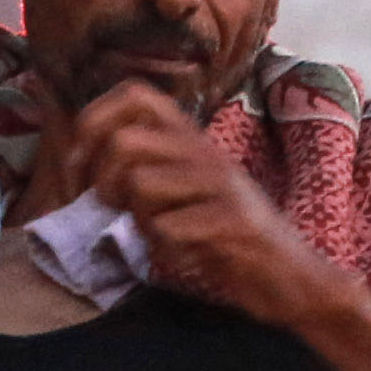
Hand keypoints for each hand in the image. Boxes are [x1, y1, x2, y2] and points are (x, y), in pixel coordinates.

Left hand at [48, 87, 339, 330]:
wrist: (292, 278)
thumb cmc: (227, 237)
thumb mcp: (185, 189)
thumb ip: (144, 167)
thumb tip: (79, 159)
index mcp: (192, 138)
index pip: (134, 93)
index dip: (93, 121)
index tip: (83, 165)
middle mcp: (205, 151)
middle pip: (124, 142)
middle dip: (103, 182)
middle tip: (114, 210)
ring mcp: (221, 185)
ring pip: (140, 184)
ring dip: (137, 220)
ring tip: (162, 234)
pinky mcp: (230, 221)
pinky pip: (165, 228)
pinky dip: (164, 250)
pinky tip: (188, 254)